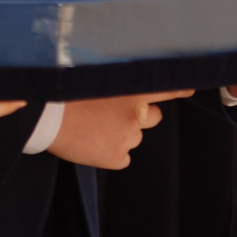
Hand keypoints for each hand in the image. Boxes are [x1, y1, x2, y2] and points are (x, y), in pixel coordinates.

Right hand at [48, 90, 191, 169]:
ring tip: (95, 127)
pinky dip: (110, 152)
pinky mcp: (116, 157)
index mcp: (133, 89)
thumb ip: (119, 84)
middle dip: (142, 115)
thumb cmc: (66, 92)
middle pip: (154, 116)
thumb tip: (131, 91)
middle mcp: (136, 113)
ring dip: (122, 133)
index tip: (192, 86)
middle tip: (116, 112)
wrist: (45, 117)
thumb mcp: (97, 78)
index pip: (170, 88)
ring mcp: (127, 137)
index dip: (182, 87)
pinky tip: (92, 143)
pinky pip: (121, 156)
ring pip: (134, 137)